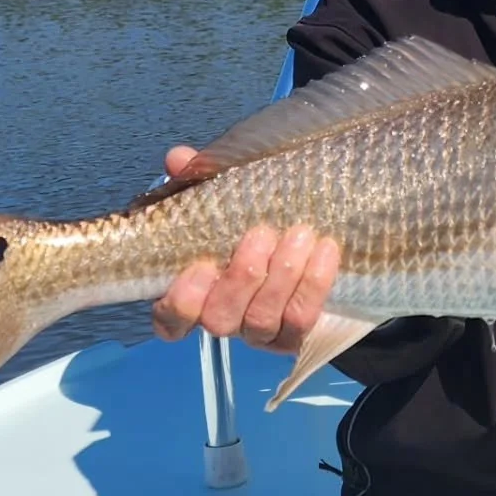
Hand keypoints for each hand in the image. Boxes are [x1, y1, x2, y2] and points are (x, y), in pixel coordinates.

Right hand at [151, 146, 340, 353]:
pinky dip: (314, 284)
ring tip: (299, 233)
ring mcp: (257, 332)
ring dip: (281, 277)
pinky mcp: (293, 336)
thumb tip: (179, 158)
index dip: (181, 302)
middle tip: (261, 233)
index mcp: (191, 293)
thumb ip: (196, 182)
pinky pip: (301, 319)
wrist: (305, 244)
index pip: (170, 319)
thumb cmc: (248, 221)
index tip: (200, 266)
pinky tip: (324, 249)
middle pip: (219, 319)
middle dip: (241, 277)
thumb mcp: (223, 198)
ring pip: (262, 320)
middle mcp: (221, 319)